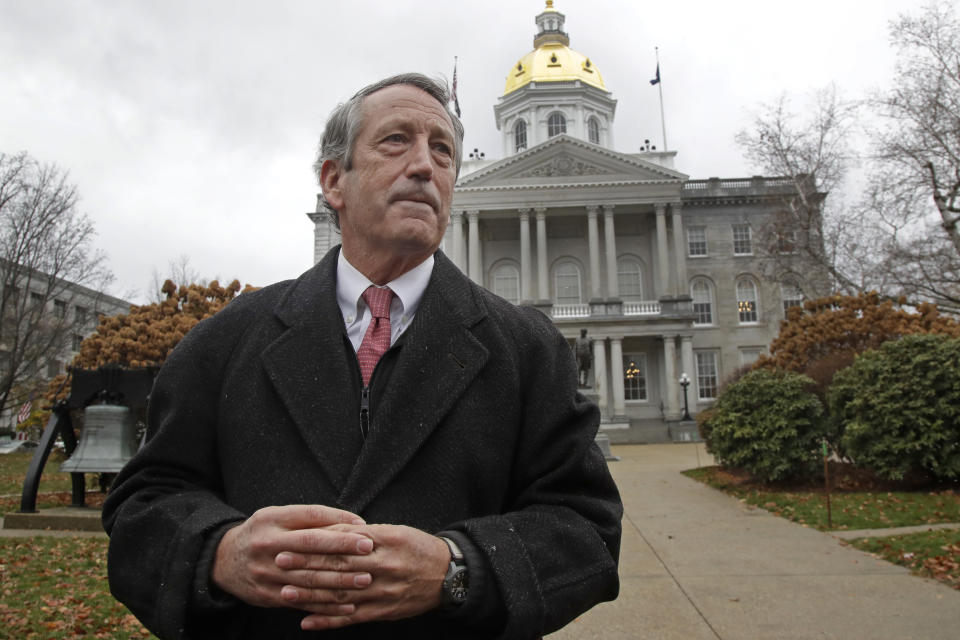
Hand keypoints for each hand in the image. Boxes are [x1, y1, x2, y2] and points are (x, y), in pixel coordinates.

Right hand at [211, 504, 374, 615]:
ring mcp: (266, 573)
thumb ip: (313, 517)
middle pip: (310, 548)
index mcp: (273, 520)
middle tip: (369, 554)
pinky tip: (346, 606)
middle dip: (342, 551)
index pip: (310, 520)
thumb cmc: (263, 533)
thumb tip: (355, 521)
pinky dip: (325, 605)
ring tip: (364, 581)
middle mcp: (268, 545)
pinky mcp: (267, 596)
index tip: (364, 531)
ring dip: (339, 582)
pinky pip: (301, 602)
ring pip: (307, 579)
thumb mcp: (278, 516)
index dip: (338, 525)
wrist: (223, 560)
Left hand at [275, 524, 450, 630]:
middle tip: (279, 563)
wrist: (448, 575)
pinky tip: (307, 622)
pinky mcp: (384, 612)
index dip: (314, 545)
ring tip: (285, 593)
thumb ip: (363, 534)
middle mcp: (384, 567)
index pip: (343, 543)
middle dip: (305, 566)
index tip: (290, 542)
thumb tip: (329, 531)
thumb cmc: (417, 548)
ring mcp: (383, 593)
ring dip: (310, 596)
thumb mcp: (395, 532)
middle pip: (338, 568)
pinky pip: (351, 619)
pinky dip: (328, 622)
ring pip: (341, 596)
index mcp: (386, 542)